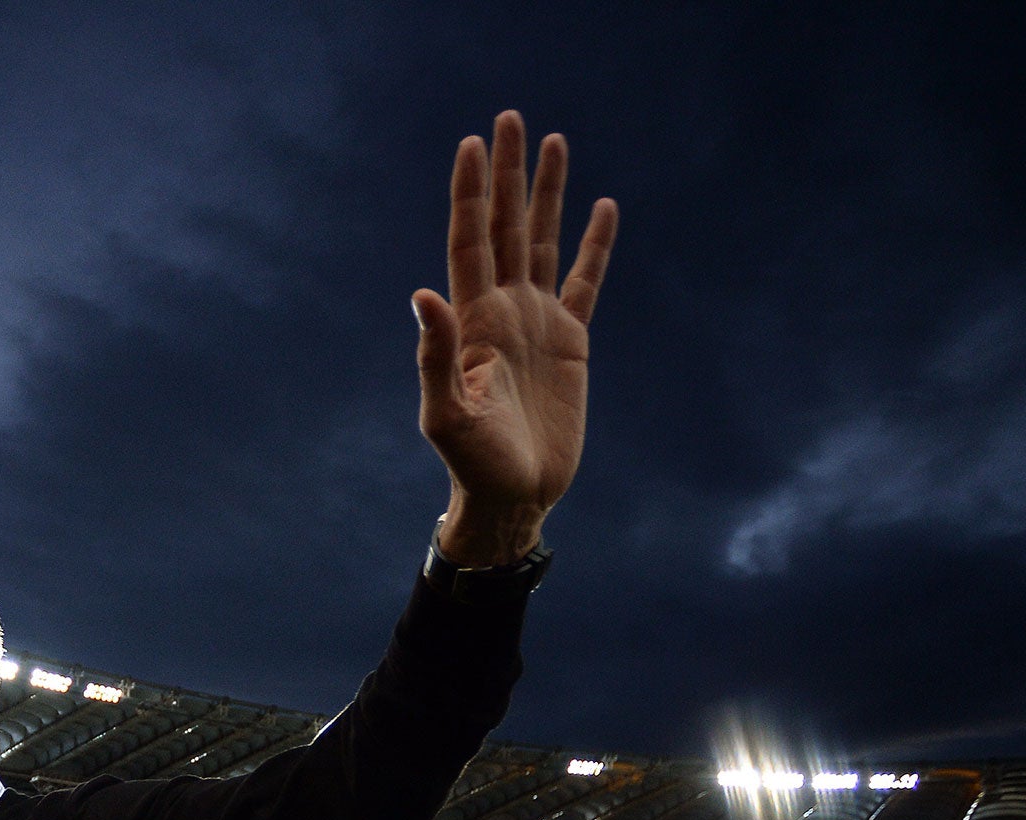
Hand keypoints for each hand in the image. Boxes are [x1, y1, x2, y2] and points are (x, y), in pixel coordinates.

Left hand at [414, 110, 617, 564]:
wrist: (514, 494)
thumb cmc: (472, 463)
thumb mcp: (446, 414)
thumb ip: (435, 357)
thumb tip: (423, 293)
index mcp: (472, 320)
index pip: (469, 240)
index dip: (469, 193)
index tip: (472, 144)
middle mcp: (502, 310)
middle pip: (504, 225)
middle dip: (506, 174)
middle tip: (509, 119)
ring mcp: (536, 322)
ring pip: (542, 241)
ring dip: (546, 194)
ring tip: (553, 141)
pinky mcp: (570, 342)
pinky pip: (584, 281)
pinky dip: (594, 246)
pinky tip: (601, 208)